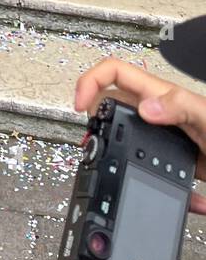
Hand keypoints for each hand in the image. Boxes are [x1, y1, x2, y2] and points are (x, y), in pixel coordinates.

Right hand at [73, 57, 205, 213]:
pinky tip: (162, 187)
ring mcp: (164, 134)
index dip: (90, 81)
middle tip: (88, 134)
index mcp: (161, 96)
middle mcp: (158, 112)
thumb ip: (179, 106)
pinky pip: (150, 164)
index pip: (114, 71)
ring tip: (105, 156)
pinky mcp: (174, 159)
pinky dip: (151, 178)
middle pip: (111, 101)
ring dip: (113, 144)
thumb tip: (146, 107)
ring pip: (126, 133)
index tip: (79, 104)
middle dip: (94, 116)